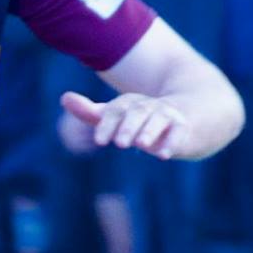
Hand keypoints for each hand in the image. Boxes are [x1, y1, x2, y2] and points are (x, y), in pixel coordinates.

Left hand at [60, 89, 194, 158]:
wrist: (188, 115)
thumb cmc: (143, 119)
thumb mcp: (117, 115)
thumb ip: (91, 112)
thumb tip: (64, 98)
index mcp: (130, 103)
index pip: (116, 110)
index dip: (107, 124)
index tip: (100, 140)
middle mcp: (149, 106)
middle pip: (138, 112)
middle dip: (128, 127)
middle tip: (119, 143)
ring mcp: (168, 115)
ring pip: (159, 120)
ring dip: (149, 131)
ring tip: (141, 145)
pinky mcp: (184, 127)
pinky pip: (179, 132)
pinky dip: (172, 142)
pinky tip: (164, 155)